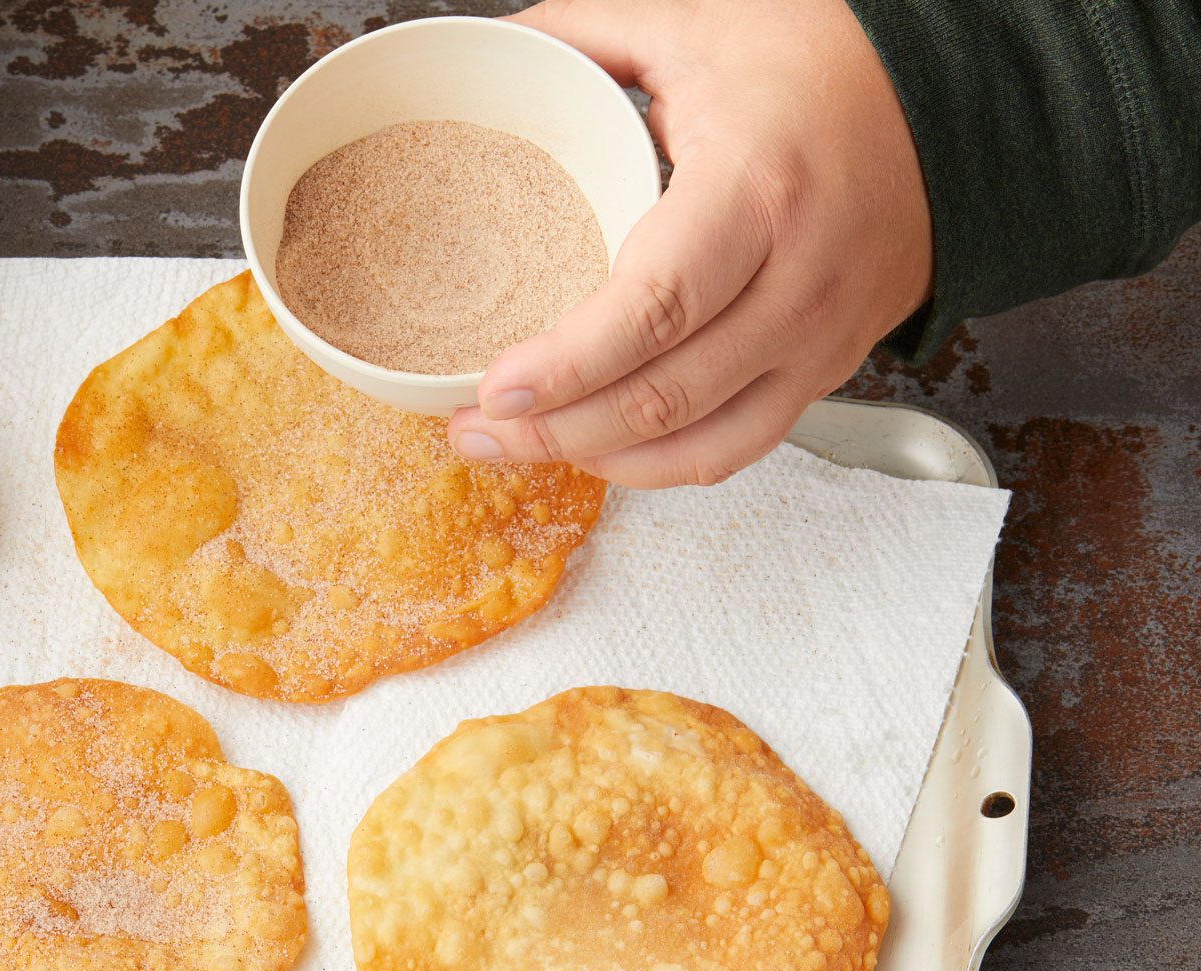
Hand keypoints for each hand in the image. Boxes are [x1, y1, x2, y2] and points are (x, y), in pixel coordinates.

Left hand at [449, 0, 931, 486]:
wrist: (960, 99)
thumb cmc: (829, 61)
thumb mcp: (700, 25)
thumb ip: (586, 35)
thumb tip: (494, 46)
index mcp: (758, 189)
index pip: (656, 306)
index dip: (570, 363)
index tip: (497, 388)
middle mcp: (798, 278)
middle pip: (665, 393)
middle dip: (555, 431)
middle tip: (472, 431)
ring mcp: (819, 336)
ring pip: (699, 440)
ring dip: (595, 461)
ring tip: (512, 450)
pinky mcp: (827, 369)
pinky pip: (740, 447)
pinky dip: (661, 465)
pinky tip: (598, 455)